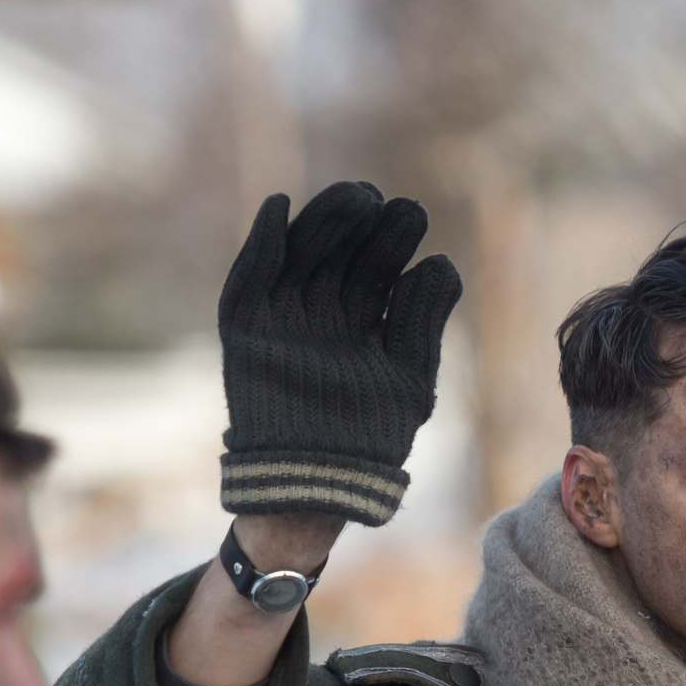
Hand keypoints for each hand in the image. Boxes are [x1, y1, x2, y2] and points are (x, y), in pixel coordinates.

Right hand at [216, 181, 462, 530]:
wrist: (321, 485)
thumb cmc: (374, 436)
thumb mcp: (411, 375)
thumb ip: (422, 320)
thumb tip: (438, 261)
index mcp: (363, 318)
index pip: (376, 264)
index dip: (391, 236)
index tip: (410, 214)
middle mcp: (323, 312)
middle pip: (338, 250)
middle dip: (357, 222)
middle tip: (378, 201)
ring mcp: (283, 319)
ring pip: (299, 254)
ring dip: (321, 222)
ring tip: (352, 200)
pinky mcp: (247, 331)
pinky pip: (248, 281)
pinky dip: (260, 245)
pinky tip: (278, 208)